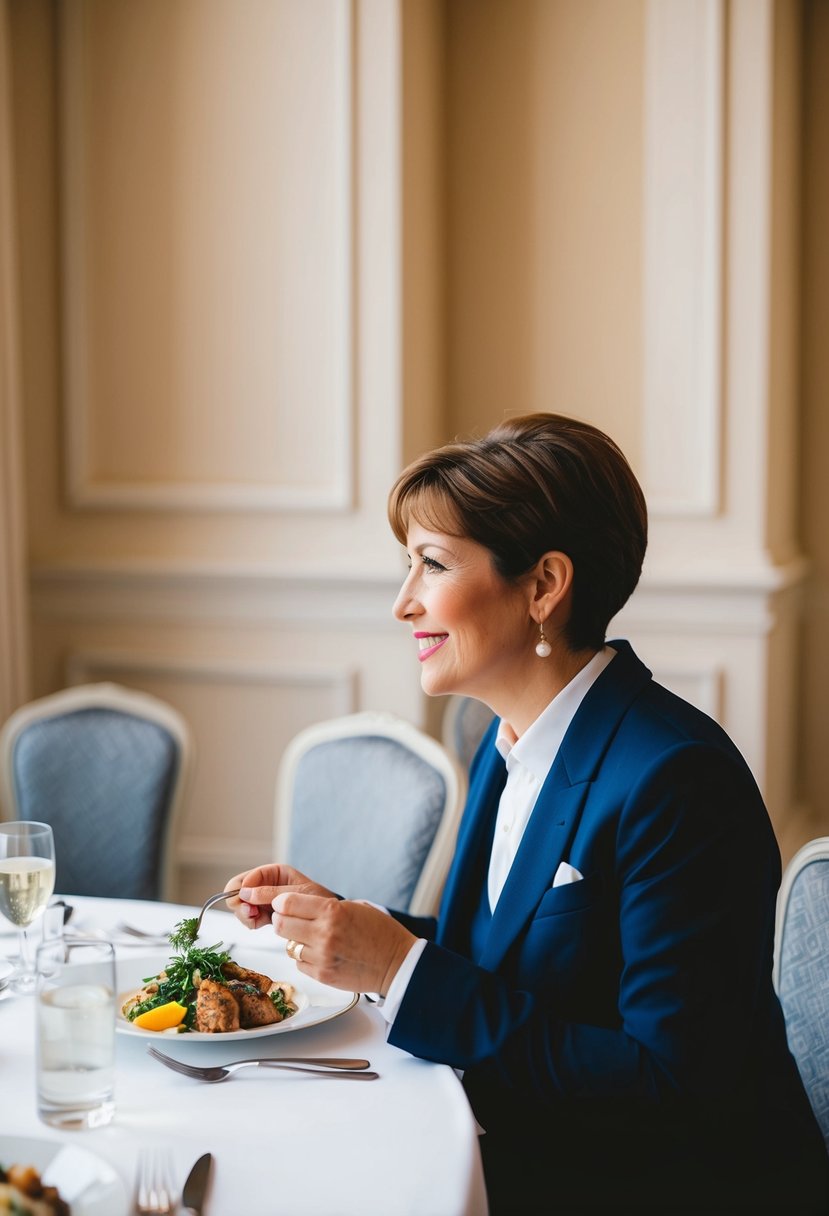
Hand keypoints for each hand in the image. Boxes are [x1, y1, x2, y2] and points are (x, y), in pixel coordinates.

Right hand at [224, 865, 334, 930]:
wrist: (327, 919)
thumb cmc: (318, 901)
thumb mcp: (296, 894)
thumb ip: (271, 893)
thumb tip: (244, 893)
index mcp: (274, 873)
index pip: (247, 877)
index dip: (241, 888)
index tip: (243, 900)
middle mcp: (267, 885)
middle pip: (239, 892)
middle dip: (242, 903)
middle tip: (251, 914)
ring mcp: (265, 901)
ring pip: (242, 907)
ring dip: (247, 915)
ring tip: (259, 920)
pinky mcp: (266, 915)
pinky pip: (250, 918)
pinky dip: (252, 922)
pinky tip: (260, 924)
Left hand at [271, 892, 415, 996]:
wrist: (397, 963)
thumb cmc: (379, 932)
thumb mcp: (353, 907)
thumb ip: (324, 906)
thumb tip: (294, 904)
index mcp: (333, 910)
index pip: (287, 903)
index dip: (281, 902)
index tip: (283, 904)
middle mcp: (324, 933)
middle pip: (281, 924)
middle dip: (282, 920)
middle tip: (291, 920)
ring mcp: (322, 956)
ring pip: (288, 945)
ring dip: (295, 940)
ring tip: (311, 938)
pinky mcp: (322, 975)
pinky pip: (299, 963)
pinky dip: (305, 958)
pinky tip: (320, 954)